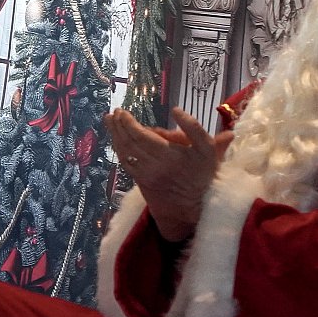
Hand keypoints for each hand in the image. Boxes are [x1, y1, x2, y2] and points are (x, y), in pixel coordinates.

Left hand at [104, 108, 232, 242]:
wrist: (192, 205)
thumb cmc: (201, 174)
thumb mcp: (207, 150)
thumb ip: (195, 128)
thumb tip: (177, 111)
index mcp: (170, 155)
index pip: (143, 136)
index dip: (130, 123)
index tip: (123, 112)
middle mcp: (155, 165)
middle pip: (131, 141)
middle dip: (120, 125)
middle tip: (114, 112)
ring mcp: (145, 173)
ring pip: (125, 151)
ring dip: (115, 134)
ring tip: (110, 120)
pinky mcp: (140, 180)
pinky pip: (125, 161)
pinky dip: (118, 148)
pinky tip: (115, 138)